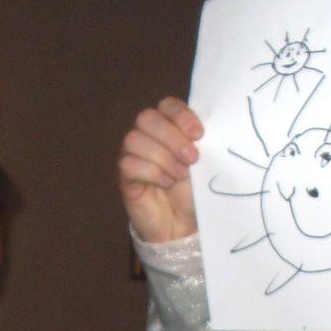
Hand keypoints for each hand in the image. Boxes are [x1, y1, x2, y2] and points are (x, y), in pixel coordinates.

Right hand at [119, 97, 202, 244]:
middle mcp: (148, 136)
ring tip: (181, 175)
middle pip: (147, 118)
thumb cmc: (195, 192)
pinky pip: (129, 164)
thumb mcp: (205, 165)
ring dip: (163, 158)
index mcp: (170, 127)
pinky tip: (165, 184)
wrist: (185, 225)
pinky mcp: (125, 176)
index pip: (167, 105)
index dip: (181, 115)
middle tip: (192, 158)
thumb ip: (201, 144)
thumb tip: (203, 131)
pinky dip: (152, 173)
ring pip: (135, 140)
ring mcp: (133, 154)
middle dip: (172, 137)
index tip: (199, 134)